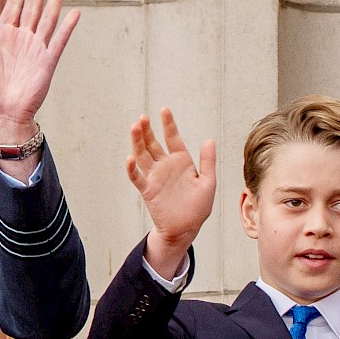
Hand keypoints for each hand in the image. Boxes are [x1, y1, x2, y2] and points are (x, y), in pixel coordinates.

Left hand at [0, 0, 80, 147]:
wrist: (2, 115)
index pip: (13, 7)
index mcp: (3, 37)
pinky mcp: (46, 62)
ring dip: (55, 1)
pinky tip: (74, 13)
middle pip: (33, 7)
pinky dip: (66, 28)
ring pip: (47, 19)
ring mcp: (35, 49)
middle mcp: (21, 39)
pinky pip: (58, 42)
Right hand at [128, 108, 214, 278]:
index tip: (164, 110)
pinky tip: (130, 158)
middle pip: (153, 143)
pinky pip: (137, 177)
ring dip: (137, 142)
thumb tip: (209, 140)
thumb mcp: (208, 182)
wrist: (186, 228)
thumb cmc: (198, 207)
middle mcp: (166, 166)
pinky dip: (132, 168)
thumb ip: (207, 161)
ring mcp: (155, 177)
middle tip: (142, 118)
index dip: (168, 124)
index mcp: (181, 161)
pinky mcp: (148, 190)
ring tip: (134, 128)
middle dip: (147, 130)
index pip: (173, 138)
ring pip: (143, 155)